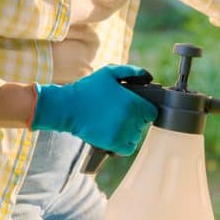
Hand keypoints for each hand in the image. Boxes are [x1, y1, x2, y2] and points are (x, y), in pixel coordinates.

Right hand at [30, 65, 157, 155]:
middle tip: (119, 115)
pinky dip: (124, 145)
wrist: (66, 107)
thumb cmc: (88, 89)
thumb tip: (149, 76)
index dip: (144, 110)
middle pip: (143, 125)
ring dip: (128, 132)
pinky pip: (128, 149)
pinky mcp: (113, 143)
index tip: (134, 109)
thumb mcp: (109, 73)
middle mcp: (131, 119)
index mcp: (134, 103)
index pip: (152, 113)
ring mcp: (122, 132)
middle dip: (134, 120)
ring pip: (136, 137)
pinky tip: (114, 135)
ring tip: (114, 124)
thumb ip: (132, 71)